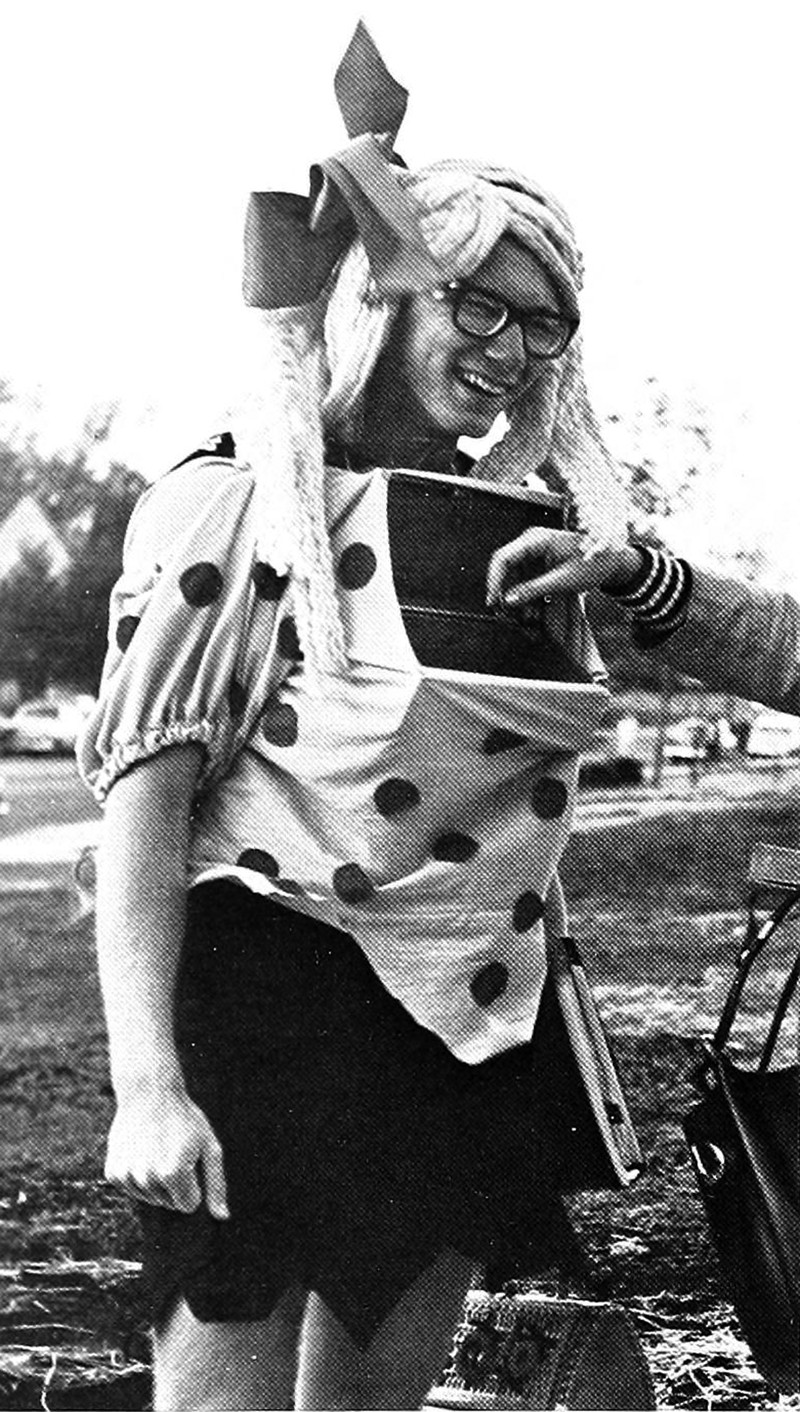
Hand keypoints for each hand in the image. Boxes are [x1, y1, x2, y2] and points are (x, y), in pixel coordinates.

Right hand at [105, 1083, 229, 1219]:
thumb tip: (222, 1218)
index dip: (193, 1185)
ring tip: (157, 1149)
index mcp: (174, 1173)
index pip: (188, 1206)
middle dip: (175, 1183)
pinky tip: (141, 1152)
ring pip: (150, 1198)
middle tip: (172, 1150)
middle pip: (169, 1204)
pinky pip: (132, 1189)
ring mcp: (127, 1176)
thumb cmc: (185, 1119)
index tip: (190, 1160)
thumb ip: (216, 1185)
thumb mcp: (209, 1146)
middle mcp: (147, 1178)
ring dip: (156, 1181)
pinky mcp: (112, 1173)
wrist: (149, 1092)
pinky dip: (138, 1177)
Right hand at [486, 528, 641, 608]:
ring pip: (514, 579)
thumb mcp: (563, 581)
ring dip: (519, 600)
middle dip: (507, 595)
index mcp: (535, 540)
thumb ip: (533, 590)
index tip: (493, 603)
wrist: (611, 560)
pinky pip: (525, 582)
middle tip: (510, 617)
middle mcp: (530, 543)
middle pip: (505, 570)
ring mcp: (533, 554)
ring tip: (531, 621)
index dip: (494, 581)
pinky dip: (529, 599)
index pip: (502, 558)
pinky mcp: (538, 564)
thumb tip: (507, 601)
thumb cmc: (592, 564)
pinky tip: (536, 615)